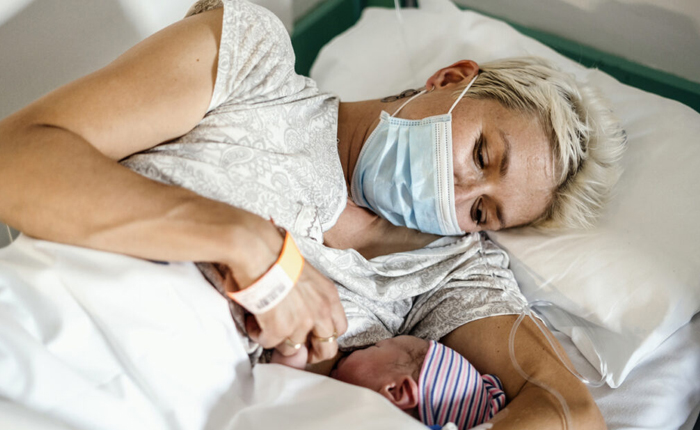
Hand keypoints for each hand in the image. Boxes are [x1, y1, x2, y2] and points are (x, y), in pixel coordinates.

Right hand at [222, 214, 346, 362]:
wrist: (260, 251)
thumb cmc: (278, 255)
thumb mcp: (309, 276)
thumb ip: (312, 298)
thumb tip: (301, 313)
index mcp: (329, 297)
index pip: (340, 328)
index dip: (325, 336)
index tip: (312, 337)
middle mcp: (320, 312)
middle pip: (327, 350)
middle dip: (311, 353)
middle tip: (293, 347)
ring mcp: (301, 323)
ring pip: (292, 348)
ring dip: (277, 338)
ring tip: (264, 321)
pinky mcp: (280, 329)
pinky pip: (269, 343)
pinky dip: (259, 334)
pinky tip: (254, 320)